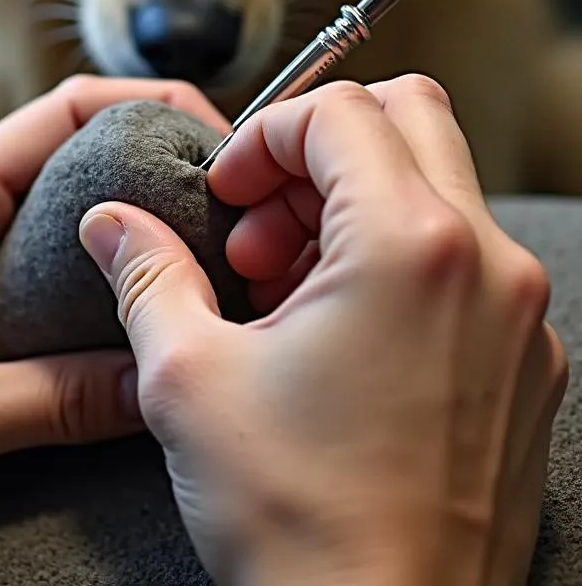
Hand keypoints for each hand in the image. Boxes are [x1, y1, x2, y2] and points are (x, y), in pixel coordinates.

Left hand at [0, 75, 228, 516]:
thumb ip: (57, 398)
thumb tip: (159, 379)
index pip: (66, 114)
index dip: (148, 109)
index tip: (217, 136)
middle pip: (74, 146)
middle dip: (153, 157)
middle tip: (228, 199)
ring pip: (64, 199)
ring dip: (129, 212)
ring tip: (202, 245)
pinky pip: (45, 250)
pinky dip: (97, 261)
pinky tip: (135, 298)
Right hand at [79, 75, 567, 585]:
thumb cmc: (298, 521)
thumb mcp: (187, 377)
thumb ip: (146, 273)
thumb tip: (108, 222)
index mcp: (410, 247)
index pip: (340, 110)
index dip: (262, 136)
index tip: (224, 192)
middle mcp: (486, 266)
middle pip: (409, 119)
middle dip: (316, 151)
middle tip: (259, 225)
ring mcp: (518, 318)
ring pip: (435, 188)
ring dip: (349, 206)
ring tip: (283, 287)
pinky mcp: (523, 363)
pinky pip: (460, 260)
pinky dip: (391, 260)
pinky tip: (330, 332)